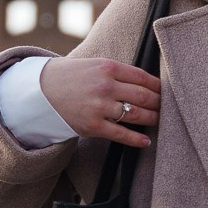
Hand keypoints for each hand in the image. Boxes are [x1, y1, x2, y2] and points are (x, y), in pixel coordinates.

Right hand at [37, 55, 160, 147]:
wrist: (39, 92)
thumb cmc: (70, 77)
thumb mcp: (94, 65)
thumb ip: (117, 72)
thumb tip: (145, 82)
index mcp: (108, 67)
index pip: (143, 77)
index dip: (158, 86)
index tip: (166, 91)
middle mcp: (106, 86)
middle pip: (144, 96)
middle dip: (160, 103)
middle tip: (168, 107)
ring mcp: (100, 107)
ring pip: (137, 115)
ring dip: (152, 119)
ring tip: (160, 121)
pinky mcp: (93, 125)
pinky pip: (121, 134)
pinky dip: (137, 139)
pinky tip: (146, 141)